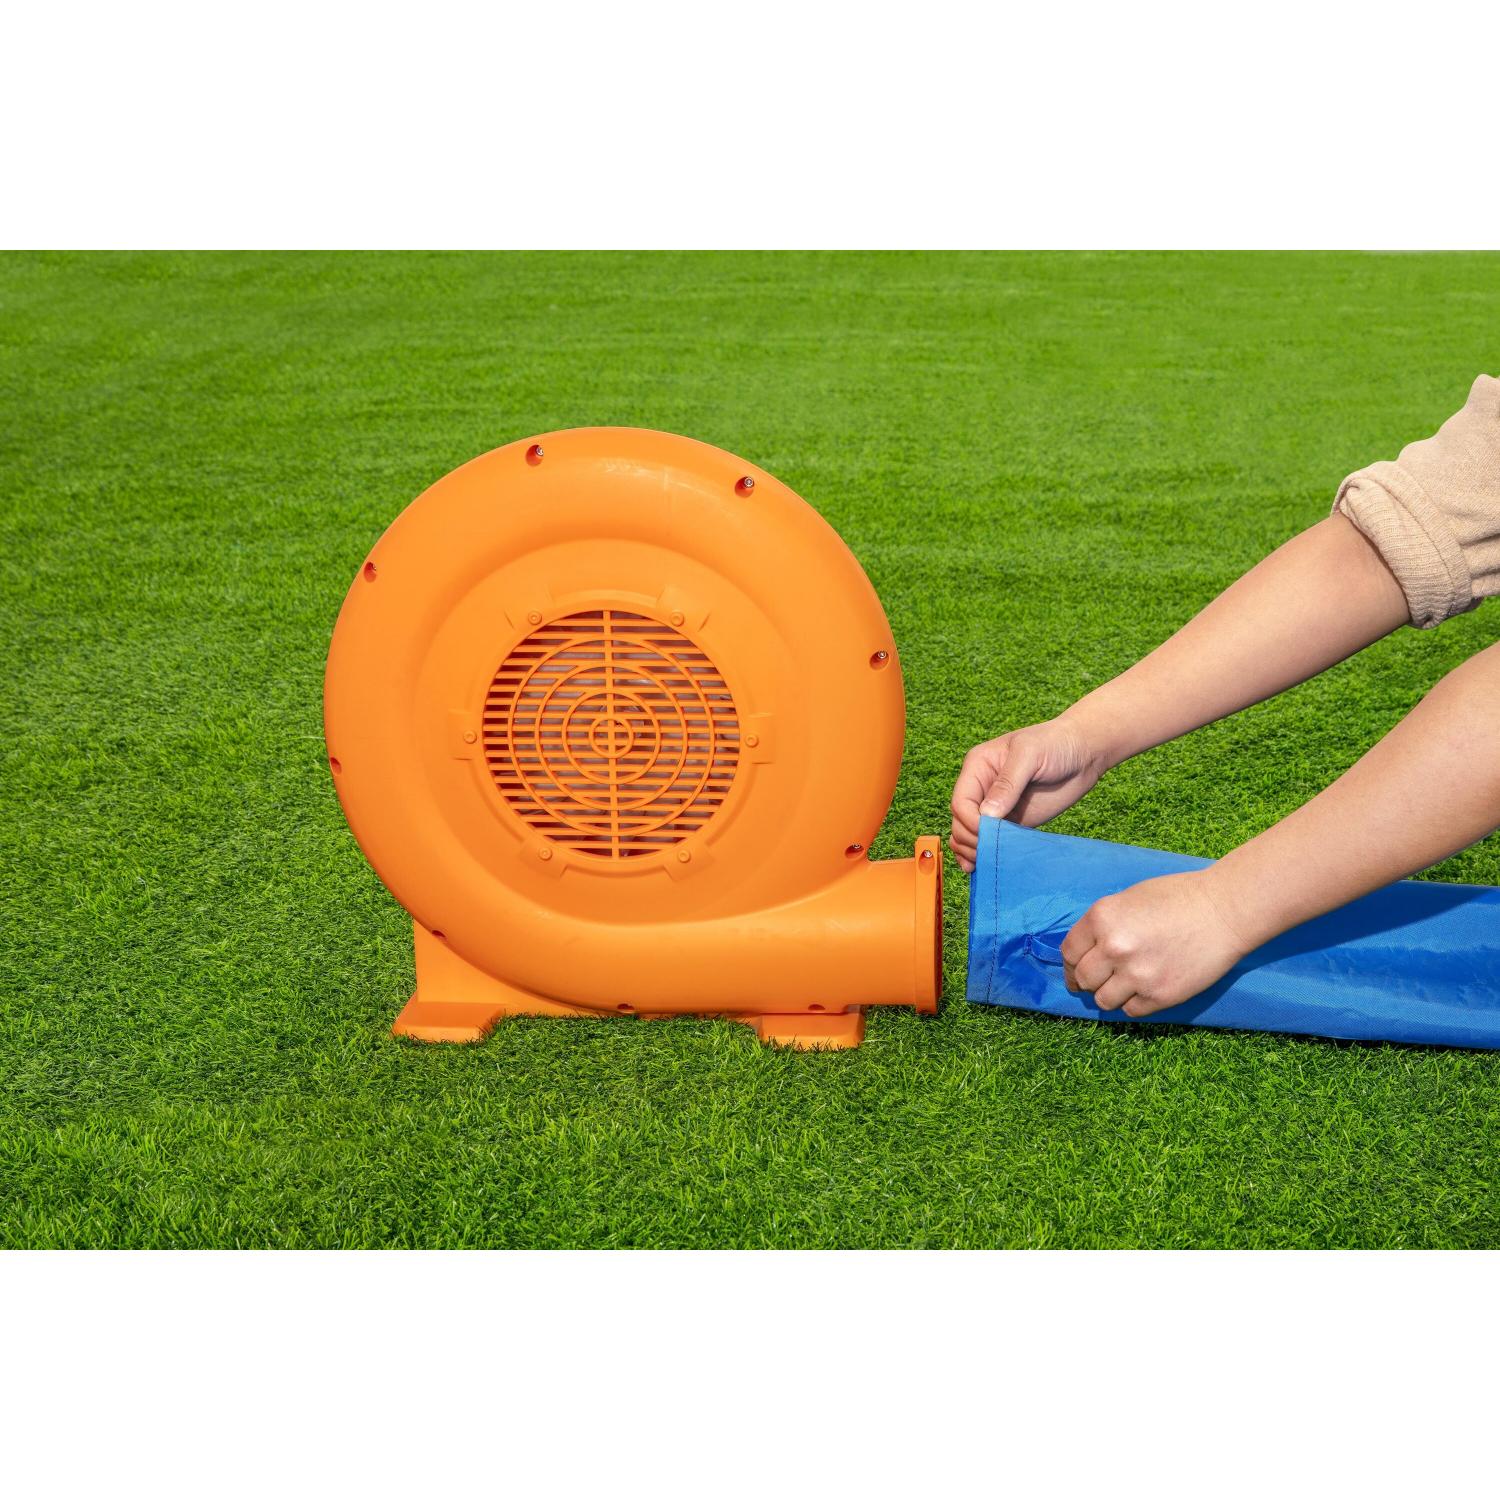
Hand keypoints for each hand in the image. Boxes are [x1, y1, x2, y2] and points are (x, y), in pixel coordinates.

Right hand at [950, 717, 1104, 871]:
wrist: (1084, 752)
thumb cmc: (1055, 743)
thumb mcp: (1029, 755)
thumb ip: (1008, 783)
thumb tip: (987, 815)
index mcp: (978, 768)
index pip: (960, 802)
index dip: (970, 822)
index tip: (989, 833)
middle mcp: (982, 789)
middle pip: (961, 822)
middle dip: (972, 839)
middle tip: (991, 852)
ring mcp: (996, 808)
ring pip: (970, 835)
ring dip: (973, 851)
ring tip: (986, 863)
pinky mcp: (1013, 823)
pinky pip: (991, 842)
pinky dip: (986, 855)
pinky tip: (985, 867)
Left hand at [1061, 870, 1250, 1016]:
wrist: (1225, 912)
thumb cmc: (1179, 898)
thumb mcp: (1129, 899)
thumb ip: (1104, 925)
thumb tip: (1088, 950)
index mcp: (1102, 918)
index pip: (1069, 952)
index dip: (1071, 963)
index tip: (1075, 970)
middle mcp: (1113, 948)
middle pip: (1083, 979)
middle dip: (1087, 981)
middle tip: (1097, 981)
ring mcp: (1136, 975)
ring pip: (1103, 1001)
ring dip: (1110, 995)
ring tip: (1123, 985)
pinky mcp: (1160, 995)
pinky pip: (1132, 1010)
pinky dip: (1134, 1002)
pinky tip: (1145, 989)